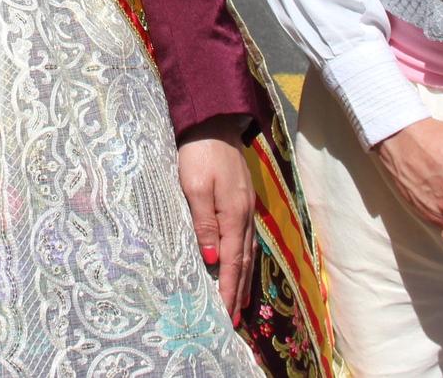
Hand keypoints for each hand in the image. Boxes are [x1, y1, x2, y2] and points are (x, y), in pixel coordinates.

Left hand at [177, 116, 253, 323]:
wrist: (213, 123)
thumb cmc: (198, 153)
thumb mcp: (194, 186)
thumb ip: (204, 223)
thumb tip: (213, 259)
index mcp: (233, 214)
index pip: (232, 262)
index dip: (229, 290)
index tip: (226, 315)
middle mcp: (244, 215)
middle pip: (243, 262)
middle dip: (238, 292)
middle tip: (234, 321)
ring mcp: (246, 208)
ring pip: (247, 252)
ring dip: (244, 279)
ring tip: (240, 304)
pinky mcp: (242, 201)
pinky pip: (246, 239)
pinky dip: (245, 260)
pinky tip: (241, 266)